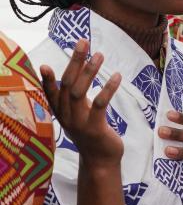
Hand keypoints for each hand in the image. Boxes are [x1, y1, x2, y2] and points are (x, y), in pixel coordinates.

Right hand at [39, 39, 122, 164]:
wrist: (101, 161)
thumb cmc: (92, 134)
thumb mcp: (79, 116)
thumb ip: (74, 99)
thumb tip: (72, 79)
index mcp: (62, 113)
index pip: (52, 93)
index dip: (47, 80)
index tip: (44, 65)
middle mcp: (66, 116)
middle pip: (67, 85)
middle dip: (74, 62)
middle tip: (83, 43)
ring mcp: (79, 122)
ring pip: (79, 92)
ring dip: (89, 71)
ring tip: (99, 54)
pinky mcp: (94, 127)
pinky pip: (99, 104)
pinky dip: (107, 88)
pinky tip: (116, 76)